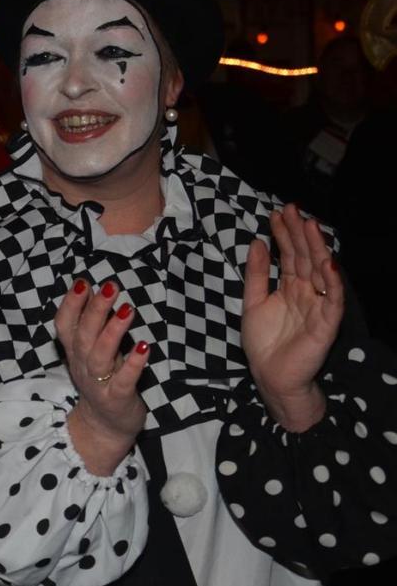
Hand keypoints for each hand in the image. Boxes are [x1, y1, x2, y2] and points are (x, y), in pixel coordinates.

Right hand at [56, 279, 149, 473]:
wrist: (105, 428)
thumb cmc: (102, 381)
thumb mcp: (91, 352)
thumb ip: (92, 325)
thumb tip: (94, 290)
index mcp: (74, 352)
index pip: (64, 325)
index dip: (71, 303)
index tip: (83, 282)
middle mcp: (82, 366)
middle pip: (83, 336)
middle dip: (95, 310)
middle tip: (110, 287)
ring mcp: (98, 383)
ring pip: (100, 356)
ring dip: (113, 332)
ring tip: (128, 310)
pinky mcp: (118, 399)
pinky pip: (124, 381)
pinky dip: (133, 364)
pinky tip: (144, 346)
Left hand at [241, 205, 339, 431]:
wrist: (270, 376)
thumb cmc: (264, 342)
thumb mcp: (253, 302)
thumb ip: (256, 274)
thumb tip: (256, 242)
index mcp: (290, 287)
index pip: (289, 255)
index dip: (284, 234)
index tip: (276, 212)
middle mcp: (307, 292)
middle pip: (305, 257)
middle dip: (299, 233)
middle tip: (293, 209)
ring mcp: (318, 306)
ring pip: (321, 272)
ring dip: (317, 249)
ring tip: (311, 226)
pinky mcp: (326, 324)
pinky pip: (332, 300)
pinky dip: (333, 282)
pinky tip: (329, 263)